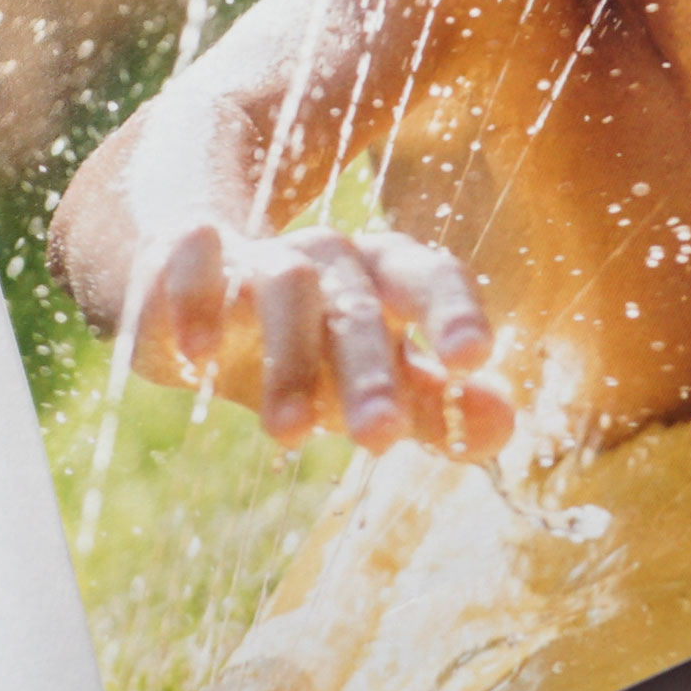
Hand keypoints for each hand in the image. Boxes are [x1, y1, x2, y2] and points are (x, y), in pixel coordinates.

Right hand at [122, 222, 513, 458]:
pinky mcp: (186, 254)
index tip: (473, 359)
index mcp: (386, 274)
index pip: (433, 278)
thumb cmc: (310, 340)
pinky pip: (193, 260)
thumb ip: (434, 404)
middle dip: (370, 373)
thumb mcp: (372, 374)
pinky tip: (201, 355)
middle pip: (358, 304)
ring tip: (292, 435)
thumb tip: (504, 427)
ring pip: (284, 287)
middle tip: (381, 439)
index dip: (454, 313)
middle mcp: (328, 257)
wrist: (201, 279)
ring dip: (288, 361)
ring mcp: (258, 252)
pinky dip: (196, 301)